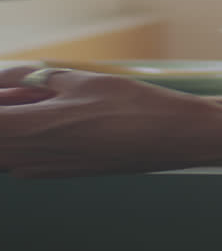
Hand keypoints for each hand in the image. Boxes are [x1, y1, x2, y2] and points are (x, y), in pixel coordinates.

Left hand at [0, 66, 221, 177]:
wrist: (175, 139)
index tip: (6, 88)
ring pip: (7, 151)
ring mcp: (45, 169)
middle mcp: (29, 157)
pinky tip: (53, 116)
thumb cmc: (135, 107)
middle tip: (22, 89)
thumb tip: (11, 78)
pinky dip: (27, 137)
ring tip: (37, 99)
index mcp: (29, 129)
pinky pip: (24, 157)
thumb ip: (39, 79)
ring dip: (13, 127)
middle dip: (6, 108)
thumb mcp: (85, 81)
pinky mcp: (63, 172)